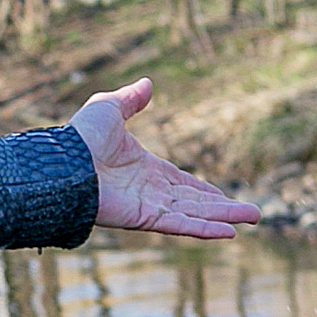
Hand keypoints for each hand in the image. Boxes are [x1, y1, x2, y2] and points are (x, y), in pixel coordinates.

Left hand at [68, 78, 259, 239]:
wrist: (63, 162)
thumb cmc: (80, 138)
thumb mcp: (108, 109)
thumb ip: (130, 100)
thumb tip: (148, 83)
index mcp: (143, 169)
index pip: (181, 183)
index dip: (204, 190)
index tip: (224, 197)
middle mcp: (149, 191)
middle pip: (195, 202)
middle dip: (224, 208)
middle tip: (253, 214)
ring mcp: (148, 207)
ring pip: (195, 214)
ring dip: (224, 217)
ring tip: (254, 218)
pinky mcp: (144, 219)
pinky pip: (180, 225)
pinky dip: (204, 229)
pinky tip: (229, 233)